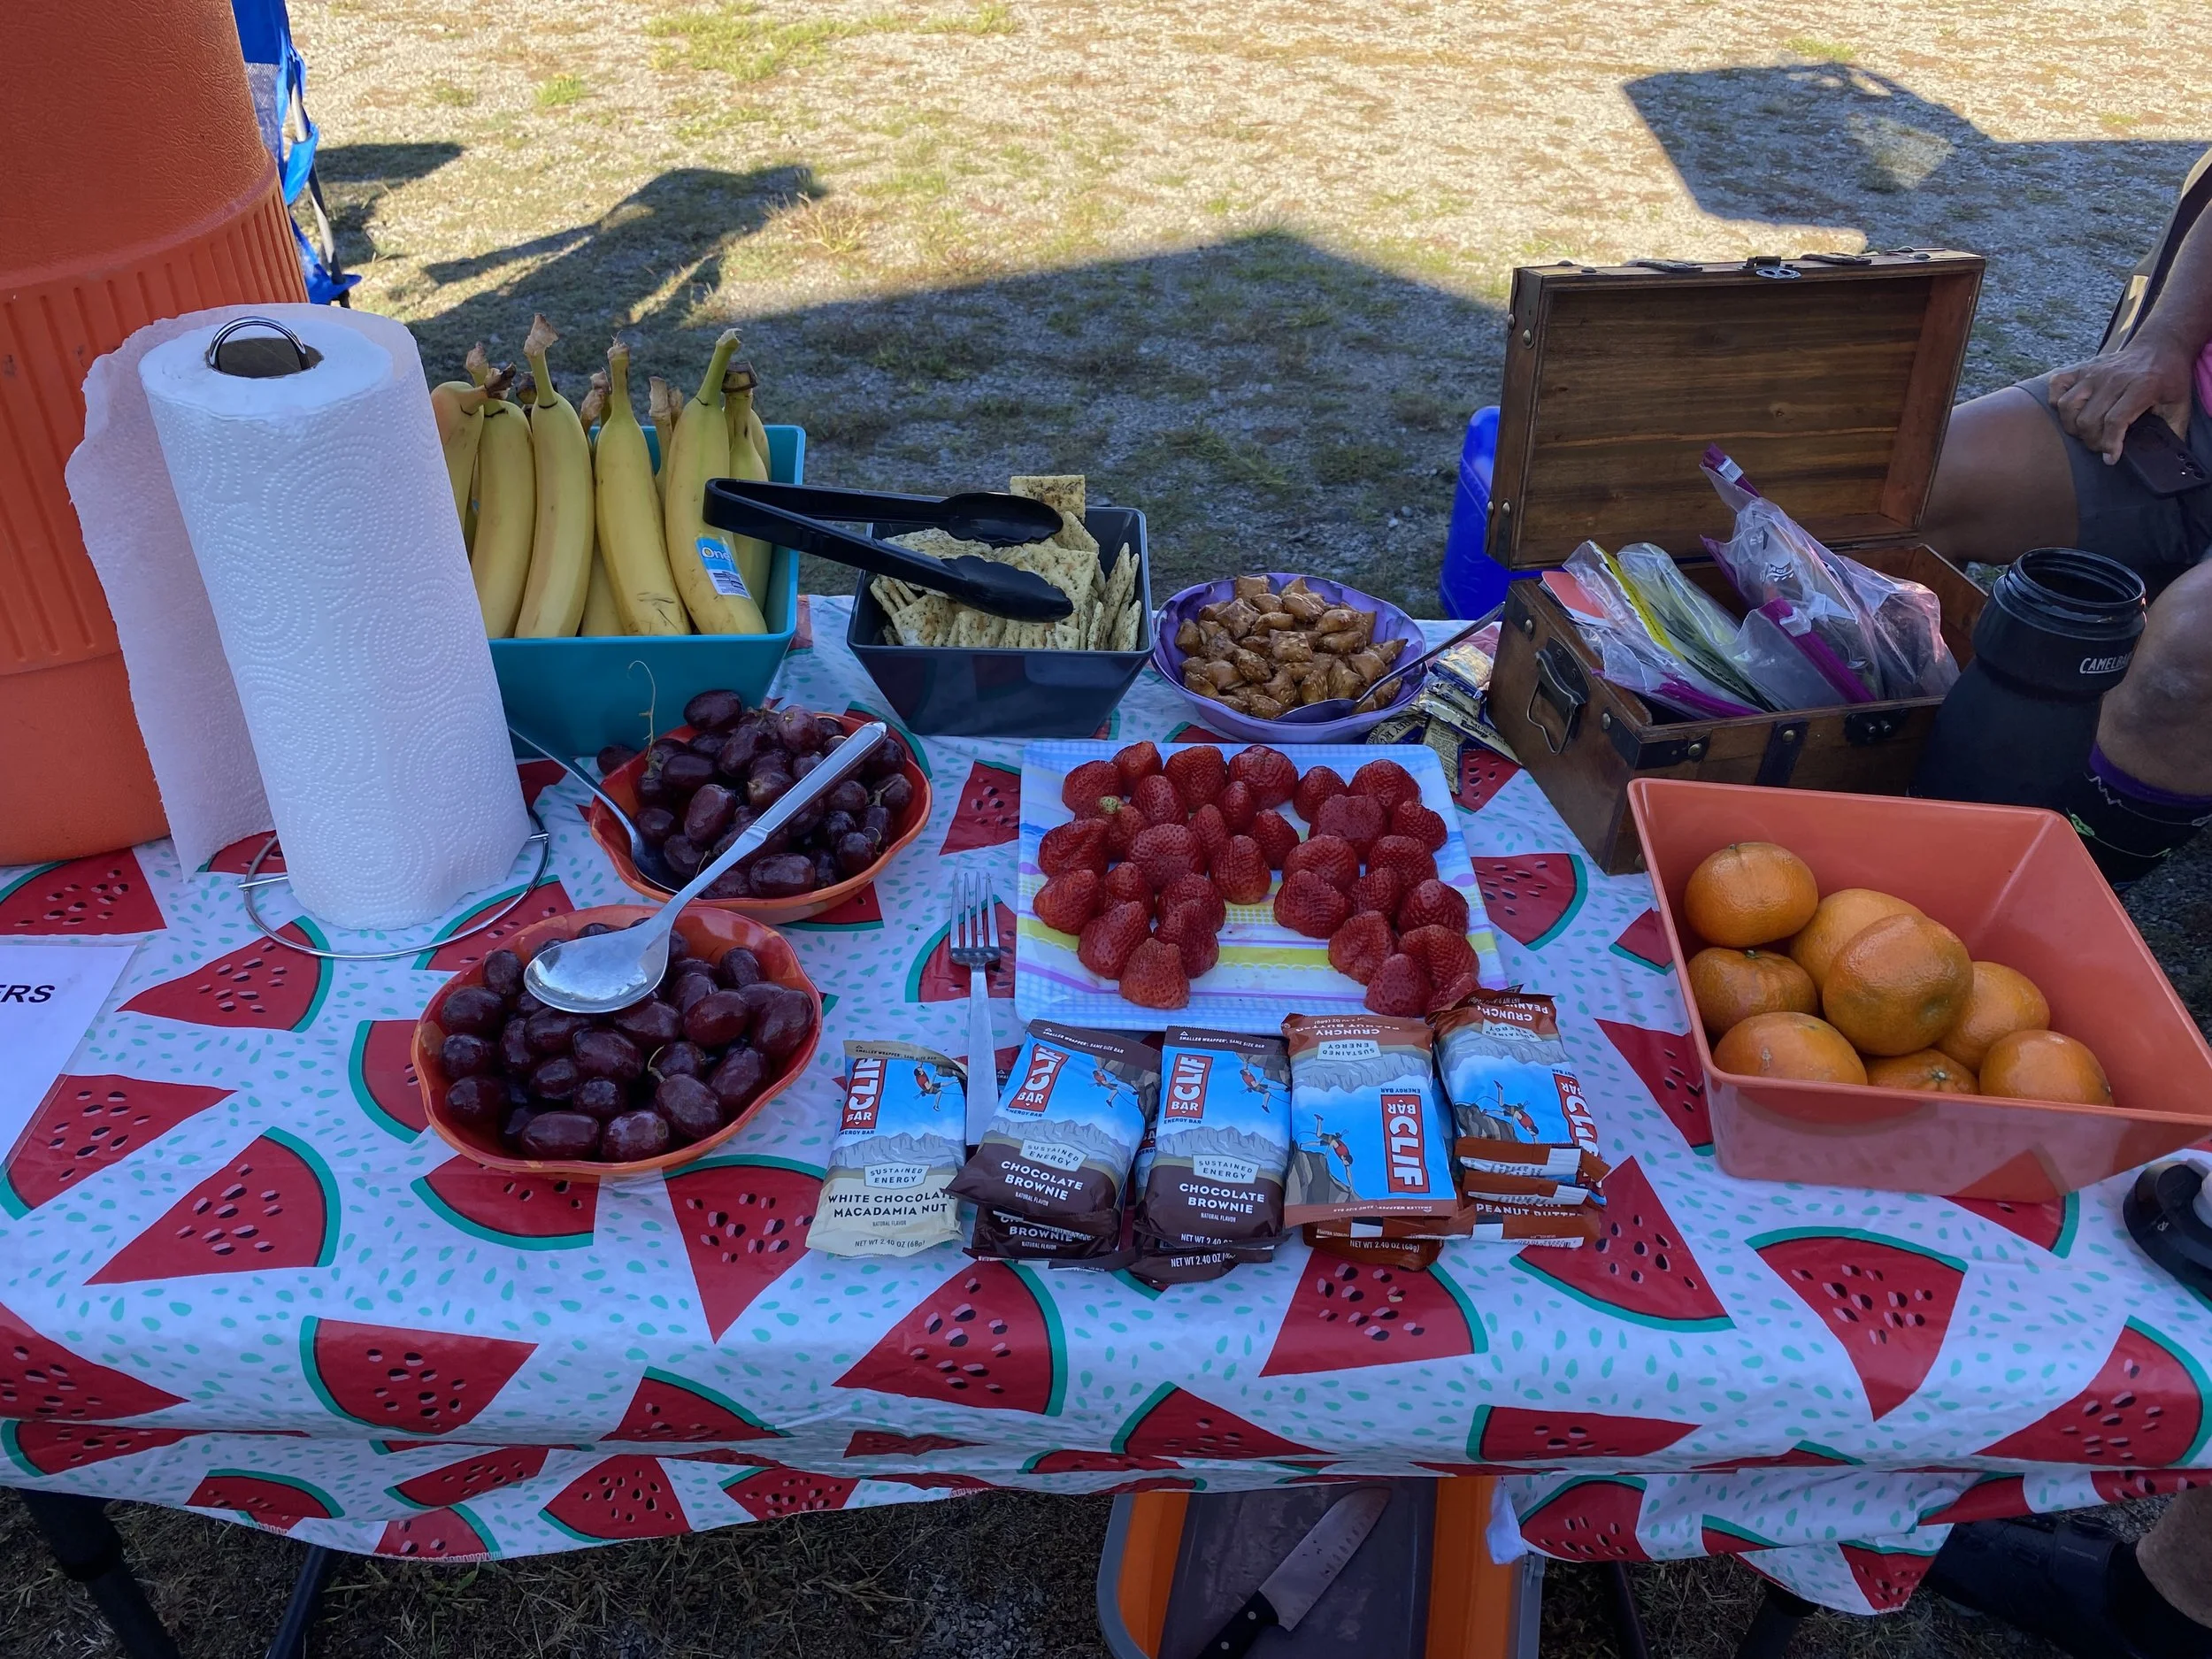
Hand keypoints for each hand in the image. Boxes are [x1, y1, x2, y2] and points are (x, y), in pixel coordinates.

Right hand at [2046, 332, 2195, 464]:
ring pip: (2067, 406)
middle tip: (2101, 445)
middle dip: (2092, 441)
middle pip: (2088, 419)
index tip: (2111, 458)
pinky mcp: (2083, 367)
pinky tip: (2071, 410)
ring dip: (2073, 425)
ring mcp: (2095, 372)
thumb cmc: (2169, 377)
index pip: (2114, 421)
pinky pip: (2057, 385)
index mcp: (2141, 387)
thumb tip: (2164, 458)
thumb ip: (2173, 430)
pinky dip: (2056, 401)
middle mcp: (2114, 378)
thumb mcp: (2180, 403)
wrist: (2160, 346)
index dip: (2109, 444)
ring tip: (2086, 431)